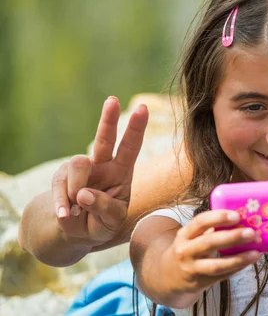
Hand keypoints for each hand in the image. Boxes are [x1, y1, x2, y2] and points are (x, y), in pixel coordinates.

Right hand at [51, 96, 148, 245]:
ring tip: (79, 210)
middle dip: (108, 119)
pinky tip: (66, 215)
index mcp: (122, 171)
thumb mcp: (112, 221)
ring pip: (78, 164)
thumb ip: (104, 208)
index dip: (137, 128)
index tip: (143, 108)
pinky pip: (60, 184)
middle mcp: (103, 165)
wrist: (78, 231)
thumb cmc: (103, 222)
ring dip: (77, 189)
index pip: (131, 147)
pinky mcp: (61, 177)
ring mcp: (81, 169)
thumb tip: (84, 194)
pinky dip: (62, 204)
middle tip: (113, 100)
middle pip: (105, 139)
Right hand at [165, 210, 261, 295]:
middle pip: (209, 243)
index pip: (200, 222)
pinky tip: (249, 261)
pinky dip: (237, 268)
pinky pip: (222, 276)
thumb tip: (241, 220)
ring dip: (239, 258)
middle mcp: (185, 251)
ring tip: (255, 252)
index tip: (237, 215)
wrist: (167, 277)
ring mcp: (192, 269)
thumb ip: (210, 228)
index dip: (219, 217)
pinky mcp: (200, 283)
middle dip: (232, 237)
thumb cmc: (187, 250)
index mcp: (184, 234)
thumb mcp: (191, 236)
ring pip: (217, 265)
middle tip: (251, 232)